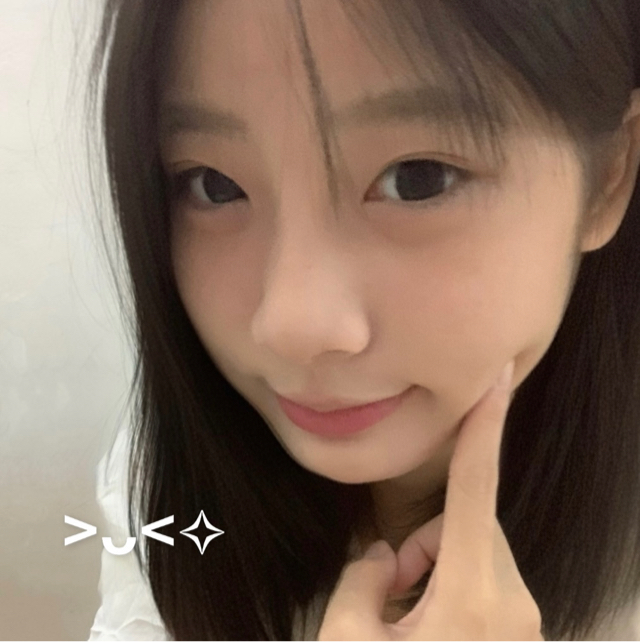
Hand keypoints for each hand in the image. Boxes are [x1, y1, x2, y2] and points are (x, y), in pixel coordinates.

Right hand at [318, 360, 543, 640]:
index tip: (500, 379)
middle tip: (391, 589)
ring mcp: (523, 622)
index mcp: (473, 597)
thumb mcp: (348, 640)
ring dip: (435, 570)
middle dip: (425, 544)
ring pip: (475, 556)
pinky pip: (485, 584)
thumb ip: (361, 579)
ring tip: (405, 620)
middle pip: (467, 528)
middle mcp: (513, 603)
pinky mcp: (520, 634)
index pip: (475, 487)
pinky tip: (427, 631)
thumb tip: (383, 558)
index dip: (483, 426)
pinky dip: (452, 591)